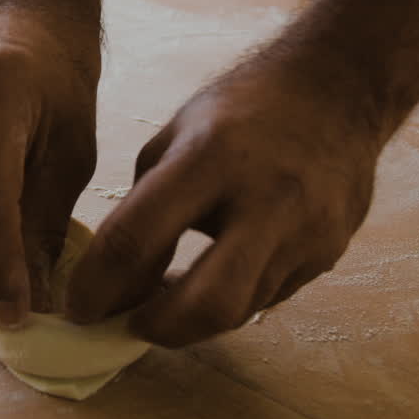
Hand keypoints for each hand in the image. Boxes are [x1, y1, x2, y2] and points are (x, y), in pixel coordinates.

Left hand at [64, 60, 380, 346]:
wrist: (341, 89)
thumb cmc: (244, 108)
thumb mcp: (178, 136)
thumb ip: (144, 204)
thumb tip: (113, 277)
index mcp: (210, 157)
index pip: (137, 238)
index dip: (97, 286)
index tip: (77, 308)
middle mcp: (265, 199)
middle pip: (209, 303)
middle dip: (159, 329)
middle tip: (128, 326)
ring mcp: (305, 232)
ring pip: (240, 309)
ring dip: (193, 318)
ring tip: (163, 304)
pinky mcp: (329, 252)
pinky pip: (269, 296)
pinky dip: (232, 298)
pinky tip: (211, 280)